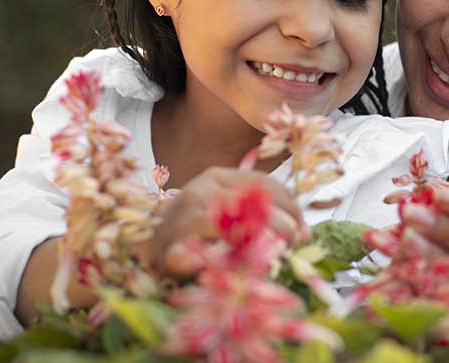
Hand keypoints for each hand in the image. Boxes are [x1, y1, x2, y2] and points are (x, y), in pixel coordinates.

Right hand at [145, 167, 307, 277]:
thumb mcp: (229, 215)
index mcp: (217, 178)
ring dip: (256, 245)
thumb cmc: (194, 232)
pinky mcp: (165, 250)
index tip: (303, 228)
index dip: (290, 206)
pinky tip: (219, 270)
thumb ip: (263, 217)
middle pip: (252, 203)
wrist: (145, 247)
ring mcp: (180, 218)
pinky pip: (190, 256)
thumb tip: (304, 231)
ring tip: (271, 258)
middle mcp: (199, 191)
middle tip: (292, 244)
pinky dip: (209, 264)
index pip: (264, 184)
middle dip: (281, 226)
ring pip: (228, 226)